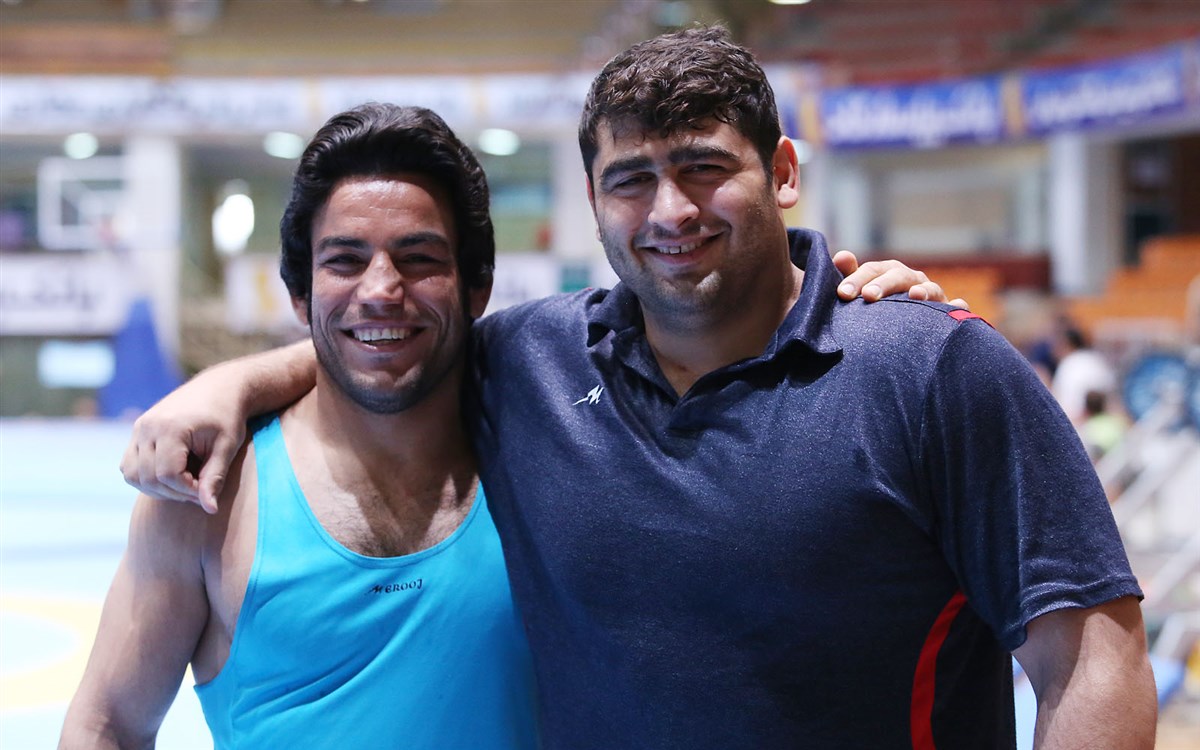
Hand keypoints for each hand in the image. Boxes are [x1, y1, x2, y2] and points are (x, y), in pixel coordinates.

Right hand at [119, 372, 246, 514]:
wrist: (219, 388)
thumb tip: (210, 510)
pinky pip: (129, 465)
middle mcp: (148, 427)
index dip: (187, 490)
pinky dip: (145, 477)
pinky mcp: (137, 431)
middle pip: (148, 478)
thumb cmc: (227, 417)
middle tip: (198, 490)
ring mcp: (139, 428)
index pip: (168, 475)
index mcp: (170, 427)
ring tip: (185, 484)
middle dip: (174, 492)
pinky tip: (171, 476)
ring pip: (132, 475)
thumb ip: (215, 478)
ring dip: (156, 488)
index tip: (206, 490)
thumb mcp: (227, 447)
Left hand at [832, 251, 968, 308]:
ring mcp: (933, 295)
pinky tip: (958, 306)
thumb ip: (851, 276)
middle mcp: (912, 280)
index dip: (858, 279)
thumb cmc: (879, 306)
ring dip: (924, 290)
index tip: (843, 293)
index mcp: (890, 273)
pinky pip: (958, 308)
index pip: (873, 270)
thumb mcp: (863, 290)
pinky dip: (959, 306)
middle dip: (884, 284)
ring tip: (915, 295)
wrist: (903, 331)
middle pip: (899, 276)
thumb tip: (840, 256)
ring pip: (930, 288)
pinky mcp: (948, 312)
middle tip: (869, 296)